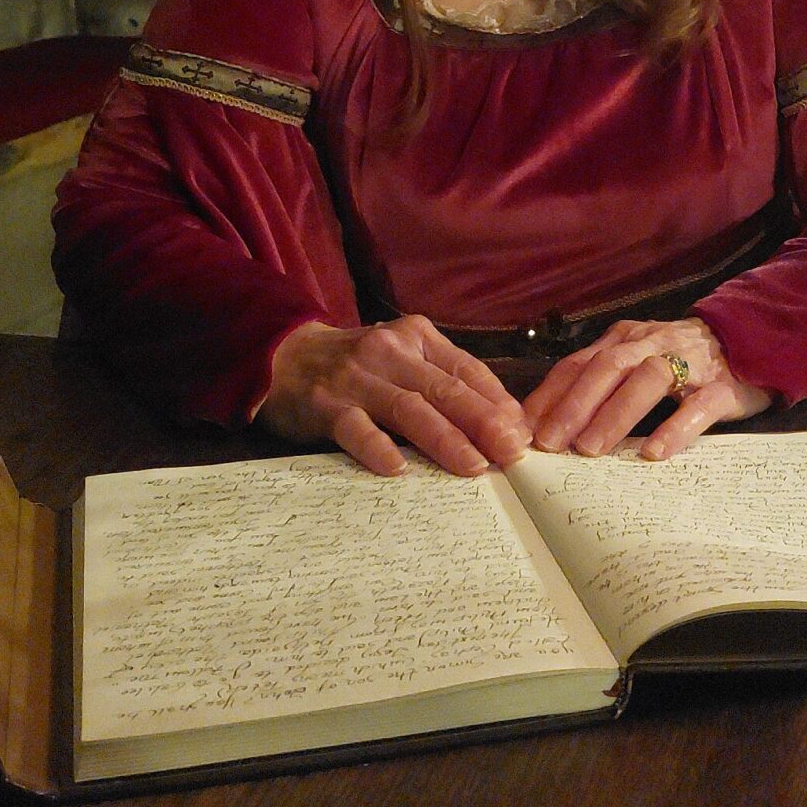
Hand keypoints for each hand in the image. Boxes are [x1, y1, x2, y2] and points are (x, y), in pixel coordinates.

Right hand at [261, 316, 530, 476]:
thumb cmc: (357, 367)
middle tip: (512, 453)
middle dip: (484, 423)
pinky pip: (355, 427)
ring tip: (474, 466)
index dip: (498, 402)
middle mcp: (390, 352)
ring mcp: (356, 378)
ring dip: (445, 439)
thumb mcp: (403, 360)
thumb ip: (445, 383)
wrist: (282, 356)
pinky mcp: (325, 404)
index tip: (524, 433)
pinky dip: (376, 446)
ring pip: (409, 408)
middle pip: (446, 389)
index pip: (467, 370)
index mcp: (417, 338)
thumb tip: (504, 423)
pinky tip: (396, 468)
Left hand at [524, 317, 773, 460]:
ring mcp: (690, 362)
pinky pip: (697, 406)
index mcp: (626, 340)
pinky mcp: (723, 386)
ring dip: (615, 415)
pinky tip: (654, 453)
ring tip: (590, 450)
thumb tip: (549, 423)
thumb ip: (602, 382)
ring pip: (647, 380)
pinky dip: (674, 428)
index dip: (550, 395)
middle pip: (607, 367)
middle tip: (549, 444)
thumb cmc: (683, 361)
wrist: (753, 340)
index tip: (524, 428)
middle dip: (574, 405)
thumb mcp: (638, 360)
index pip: (579, 363)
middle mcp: (652, 344)